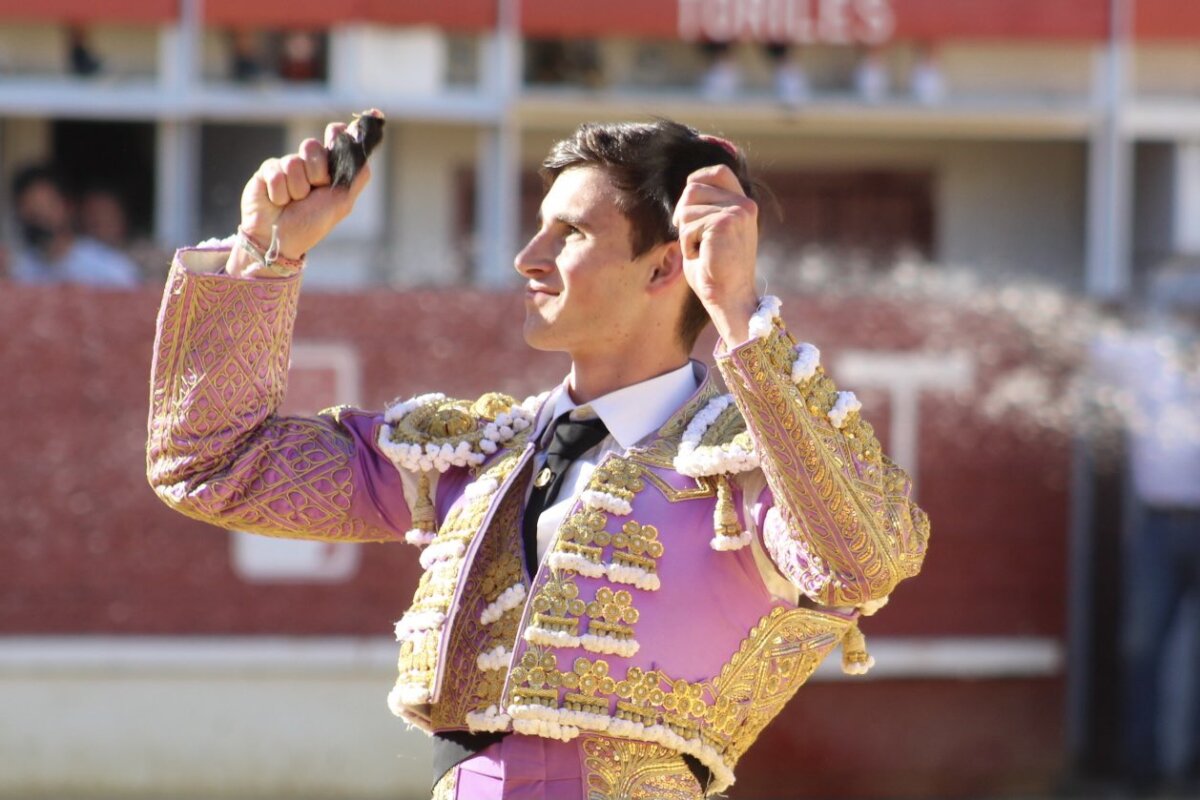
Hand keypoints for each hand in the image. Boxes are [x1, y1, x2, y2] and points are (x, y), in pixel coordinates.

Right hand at [227, 122, 371, 276]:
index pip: (336, 137)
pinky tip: (278, 203)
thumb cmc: (312, 223)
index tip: (337, 133)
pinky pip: (276, 172)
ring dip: (296, 189)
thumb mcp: (342, 201)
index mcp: (329, 168)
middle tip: (312, 193)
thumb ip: (356, 174)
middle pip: (312, 146)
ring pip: (294, 162)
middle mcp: (308, 164)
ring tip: (293, 202)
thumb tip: (363, 145)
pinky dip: (279, 193)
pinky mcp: (267, 171)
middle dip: (315, 173)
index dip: (337, 134)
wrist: (280, 240)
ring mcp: (287, 166)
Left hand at [672, 165, 759, 344]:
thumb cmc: (714, 271)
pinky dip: (688, 245)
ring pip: (686, 207)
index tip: (688, 206)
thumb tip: (689, 187)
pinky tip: (704, 257)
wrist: (728, 297)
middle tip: (697, 242)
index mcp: (744, 205)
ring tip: (703, 251)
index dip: (697, 180)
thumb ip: (705, 208)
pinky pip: (687, 226)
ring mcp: (737, 212)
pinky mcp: (724, 222)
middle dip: (684, 215)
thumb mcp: (711, 231)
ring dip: (686, 234)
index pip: (718, 172)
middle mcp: (745, 204)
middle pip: (693, 188)